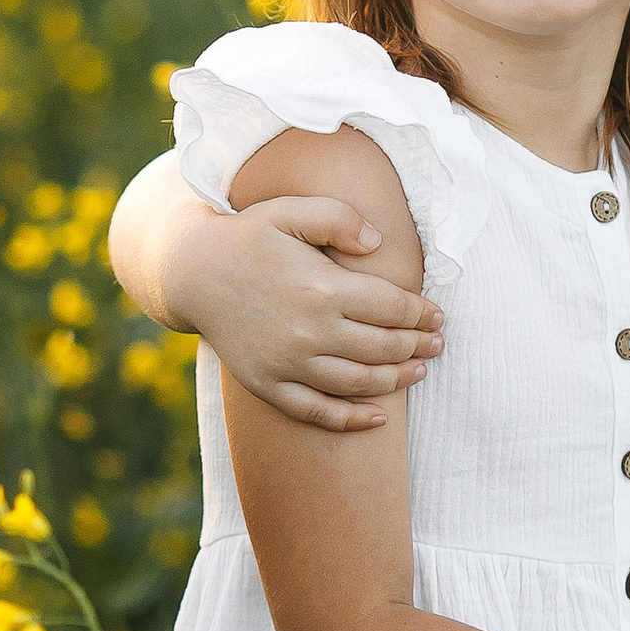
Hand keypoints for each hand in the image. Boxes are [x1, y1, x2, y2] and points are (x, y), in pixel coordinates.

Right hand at [174, 193, 443, 428]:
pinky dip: (350, 419)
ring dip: (396, 380)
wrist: (191, 271)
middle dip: (417, 346)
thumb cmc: (248, 236)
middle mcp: (310, 331)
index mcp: (322, 287)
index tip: (438, 316)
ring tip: (418, 372)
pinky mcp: (268, 384)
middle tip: (437, 344)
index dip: (422, 314)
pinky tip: (378, 417)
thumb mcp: (290, 210)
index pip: (392, 308)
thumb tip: (377, 242)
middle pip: (382, 347)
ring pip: (358, 382)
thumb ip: (338, 218)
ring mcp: (288, 363)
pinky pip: (316, 411)